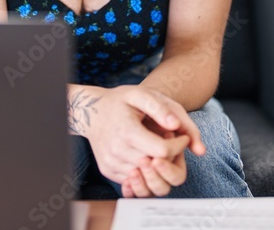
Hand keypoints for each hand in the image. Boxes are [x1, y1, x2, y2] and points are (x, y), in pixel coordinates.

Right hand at [86, 86, 201, 186]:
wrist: (91, 112)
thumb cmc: (120, 101)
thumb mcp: (140, 94)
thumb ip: (161, 108)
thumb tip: (175, 125)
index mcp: (126, 131)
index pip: (162, 151)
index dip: (178, 145)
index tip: (182, 136)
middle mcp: (116, 150)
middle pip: (156, 165)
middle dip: (169, 155)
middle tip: (169, 139)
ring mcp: (110, 163)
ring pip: (146, 175)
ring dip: (157, 164)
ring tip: (156, 145)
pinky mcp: (107, 170)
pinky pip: (134, 179)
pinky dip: (144, 170)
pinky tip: (145, 153)